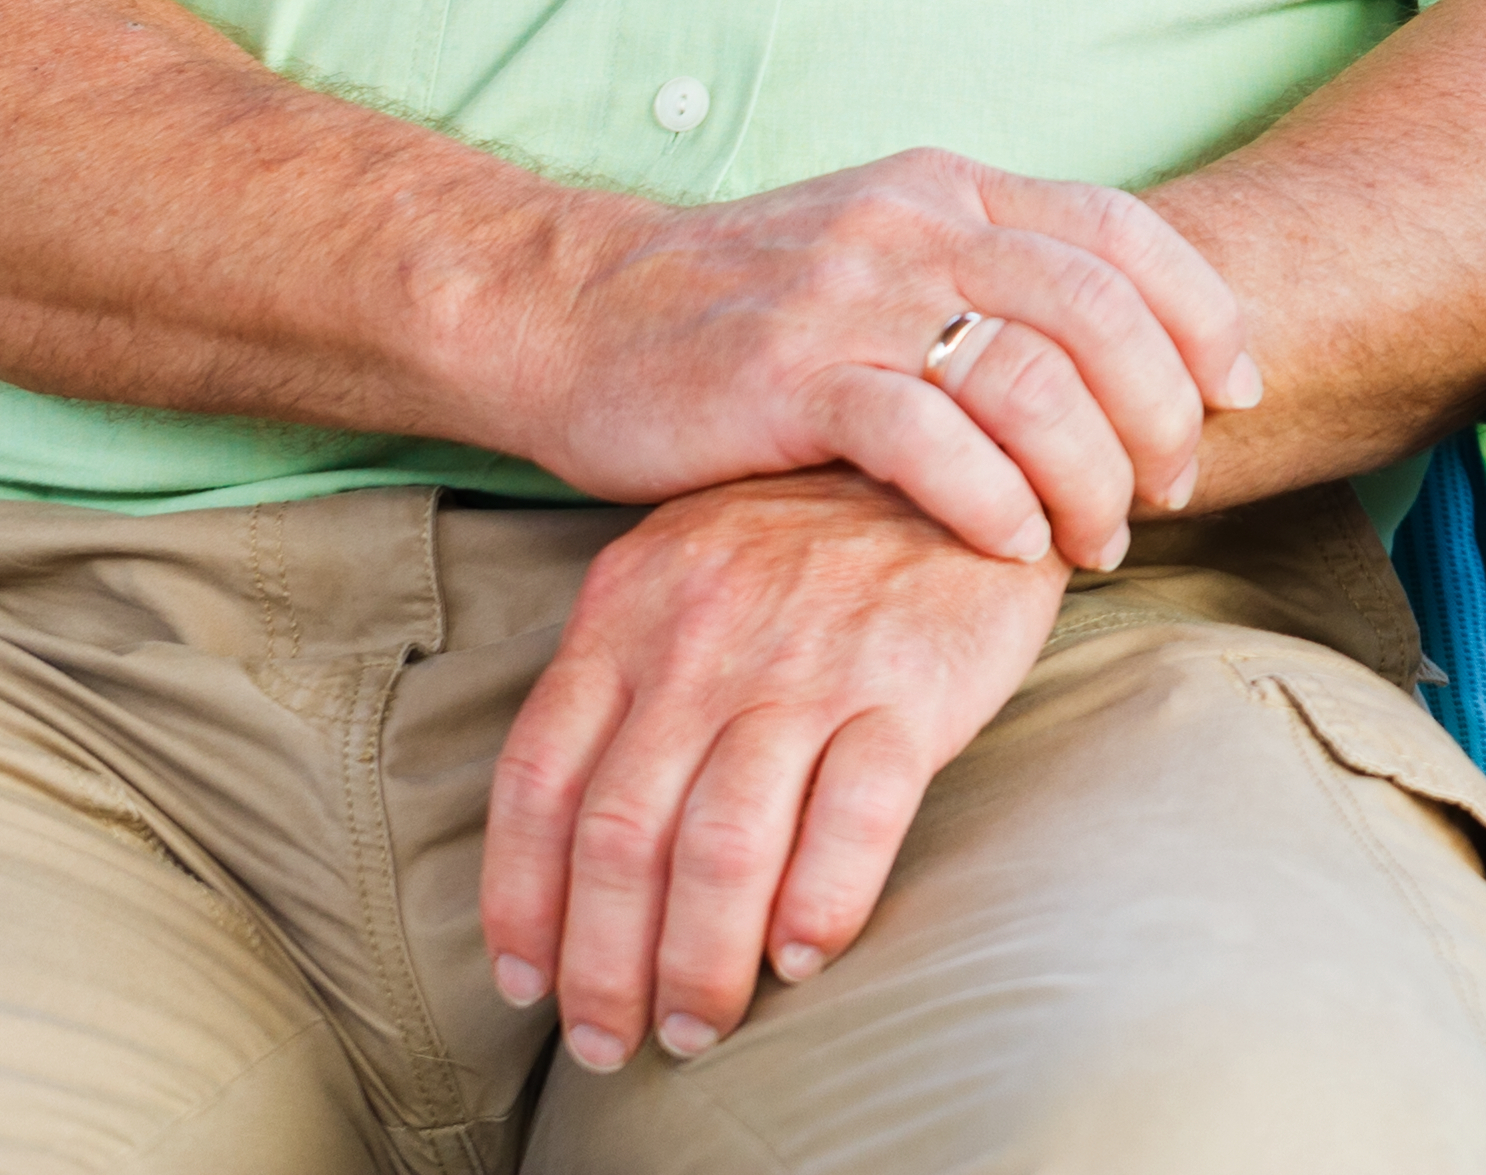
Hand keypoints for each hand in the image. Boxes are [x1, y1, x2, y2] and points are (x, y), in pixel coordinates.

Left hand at [485, 469, 1061, 1068]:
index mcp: (628, 608)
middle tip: (615, 1040)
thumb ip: (626, 672)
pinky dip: (818, 904)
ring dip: (700, 962)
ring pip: (722, 845)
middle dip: (604, 963)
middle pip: (622, 835)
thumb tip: (569, 831)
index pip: (539, 780)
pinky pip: (853, 817)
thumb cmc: (814, 536)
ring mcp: (808, 661)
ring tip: (698, 1025)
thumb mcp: (688, 566)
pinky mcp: (911, 681)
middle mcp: (704, 639)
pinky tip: (799, 959)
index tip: (524, 982)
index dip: (520, 899)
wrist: (965, 445)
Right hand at [526, 150, 1255, 571]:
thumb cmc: (745, 311)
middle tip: (1171, 490)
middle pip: (1099, 310)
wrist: (574, 315)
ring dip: (1088, 475)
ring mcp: (850, 295)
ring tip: (1094, 540)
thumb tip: (1127, 352)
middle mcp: (914, 225)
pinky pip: (929, 440)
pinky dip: (992, 501)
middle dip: (1160, 413)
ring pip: (1031, 380)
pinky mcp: (788, 376)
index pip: (1122, 229)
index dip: (1201, 310)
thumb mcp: (882, 256)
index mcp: (949, 188)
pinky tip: (1010, 547)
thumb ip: (989, 278)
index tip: (1240, 389)